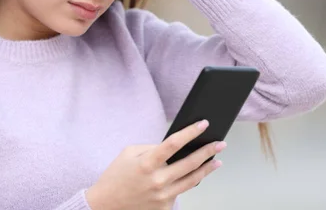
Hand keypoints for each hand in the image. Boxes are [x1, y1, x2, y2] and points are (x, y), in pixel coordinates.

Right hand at [85, 120, 224, 209]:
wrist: (105, 205)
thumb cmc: (116, 177)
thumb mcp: (129, 154)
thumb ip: (152, 148)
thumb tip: (174, 146)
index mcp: (146, 164)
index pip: (174, 143)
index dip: (191, 132)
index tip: (203, 124)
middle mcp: (157, 181)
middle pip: (190, 163)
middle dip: (208, 151)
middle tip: (220, 143)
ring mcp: (162, 196)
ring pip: (192, 180)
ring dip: (207, 169)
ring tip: (217, 160)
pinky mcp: (164, 207)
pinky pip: (180, 192)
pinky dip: (188, 182)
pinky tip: (196, 175)